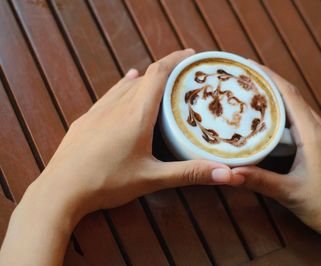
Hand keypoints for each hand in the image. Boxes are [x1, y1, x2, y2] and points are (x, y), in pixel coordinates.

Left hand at [0, 50, 243, 265]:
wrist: (60, 190)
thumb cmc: (107, 182)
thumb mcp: (152, 178)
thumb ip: (188, 173)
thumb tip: (225, 174)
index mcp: (136, 114)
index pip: (159, 74)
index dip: (176, 60)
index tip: (191, 55)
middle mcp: (117, 105)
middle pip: (145, 76)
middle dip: (166, 70)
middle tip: (184, 74)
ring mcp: (98, 111)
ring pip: (126, 84)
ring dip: (145, 78)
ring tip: (160, 79)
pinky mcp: (85, 119)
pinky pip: (110, 94)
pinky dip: (125, 87)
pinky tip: (126, 86)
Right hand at [232, 62, 320, 264]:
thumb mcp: (288, 192)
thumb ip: (258, 180)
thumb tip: (229, 172)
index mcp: (314, 136)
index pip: (290, 96)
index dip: (269, 77)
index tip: (250, 65)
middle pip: (294, 98)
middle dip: (271, 84)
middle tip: (247, 77)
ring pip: (300, 111)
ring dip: (280, 99)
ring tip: (256, 95)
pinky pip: (305, 124)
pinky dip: (287, 116)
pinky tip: (275, 124)